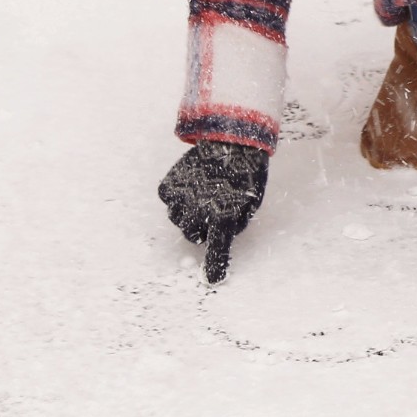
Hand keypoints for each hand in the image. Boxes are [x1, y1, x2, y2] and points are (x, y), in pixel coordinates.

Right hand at [158, 141, 269, 283]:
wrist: (230, 138)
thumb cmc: (244, 172)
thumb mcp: (249, 203)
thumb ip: (234, 224)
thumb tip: (219, 234)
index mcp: (222, 216)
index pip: (217, 249)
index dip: (214, 266)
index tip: (212, 278)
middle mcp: (198, 211)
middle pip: (193, 235)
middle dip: (201, 227)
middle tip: (211, 207)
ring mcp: (180, 198)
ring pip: (177, 219)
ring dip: (187, 212)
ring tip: (202, 191)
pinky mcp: (168, 186)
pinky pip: (168, 201)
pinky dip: (176, 196)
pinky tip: (190, 183)